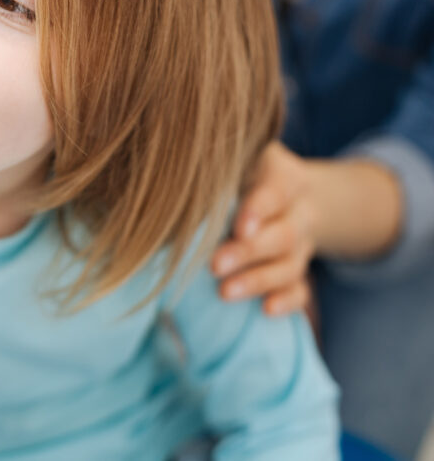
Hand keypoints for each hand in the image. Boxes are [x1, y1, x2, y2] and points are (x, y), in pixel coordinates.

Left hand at [212, 142, 316, 315]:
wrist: (287, 193)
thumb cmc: (241, 172)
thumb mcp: (234, 160)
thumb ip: (214, 172)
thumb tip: (166, 186)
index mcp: (283, 175)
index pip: (276, 190)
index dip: (259, 209)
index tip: (239, 228)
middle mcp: (298, 210)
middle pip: (282, 233)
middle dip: (248, 252)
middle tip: (215, 265)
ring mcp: (303, 243)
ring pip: (290, 264)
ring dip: (258, 280)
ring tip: (225, 292)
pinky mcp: (299, 269)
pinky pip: (302, 289)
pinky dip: (287, 300)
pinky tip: (266, 310)